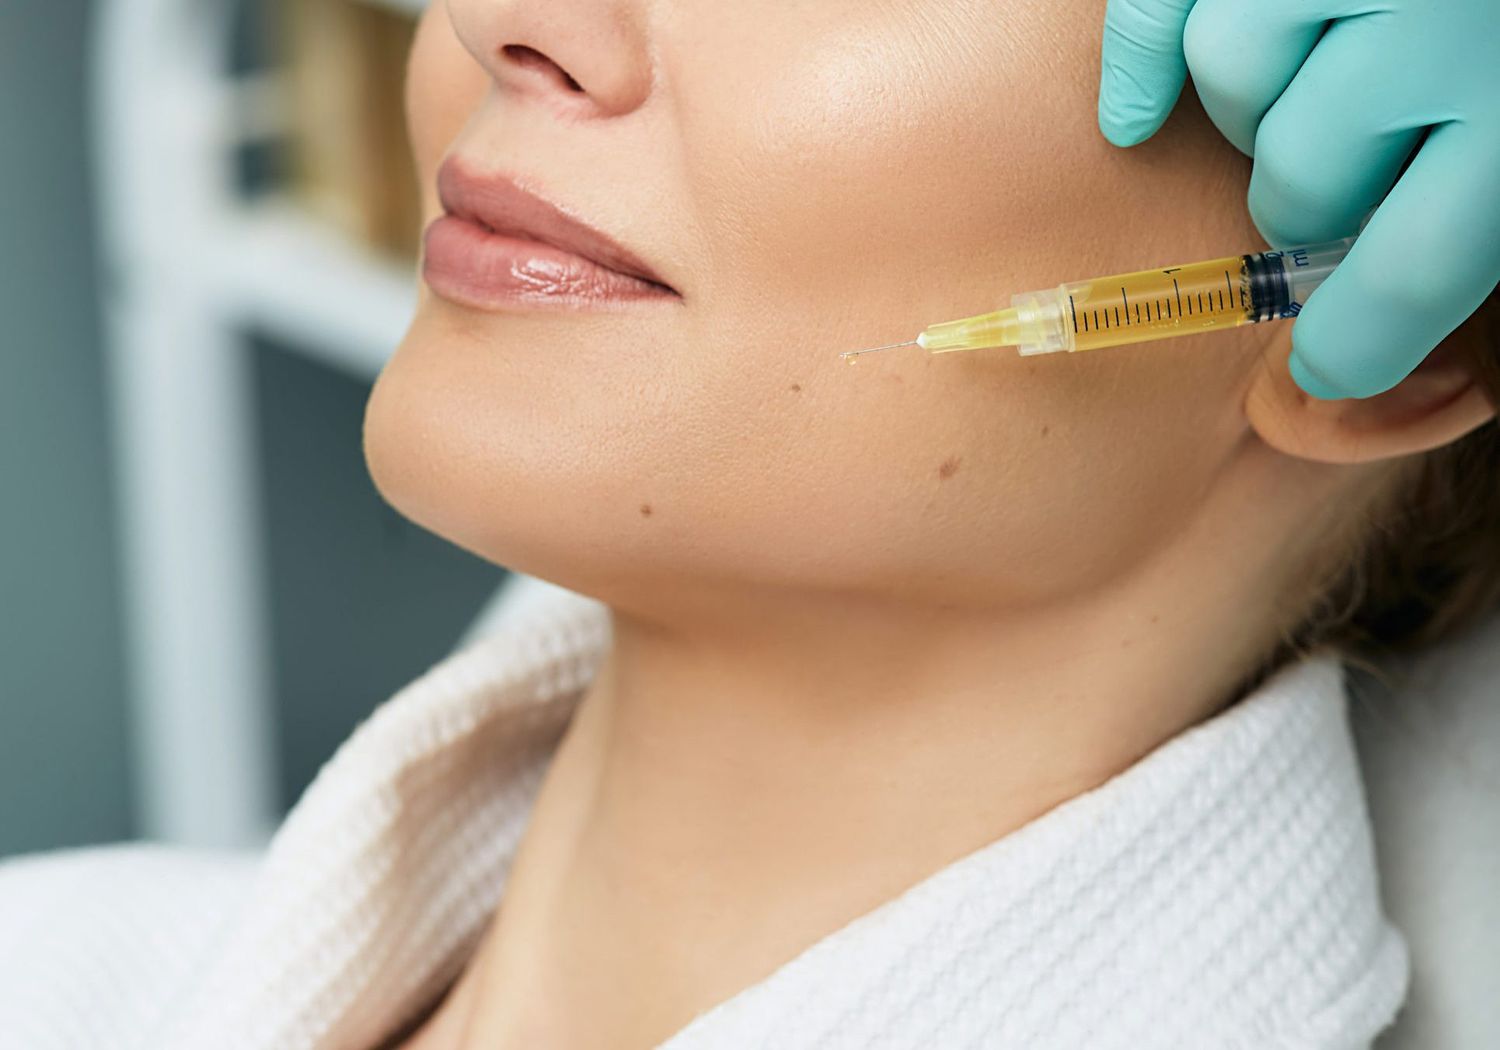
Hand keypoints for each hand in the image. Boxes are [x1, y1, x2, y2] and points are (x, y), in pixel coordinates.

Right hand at [1096, 0, 1499, 398]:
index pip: (1409, 269)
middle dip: (1313, 199)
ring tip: (1302, 94)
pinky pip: (1161, 3)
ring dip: (1255, 110)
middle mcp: (1452, 10)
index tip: (1329, 363)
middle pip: (1303, 174)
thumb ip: (1472, 287)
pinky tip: (1134, 117)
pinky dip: (1137, 63)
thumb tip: (1325, 401)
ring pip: (1233, 74)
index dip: (1353, 344)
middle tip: (1344, 181)